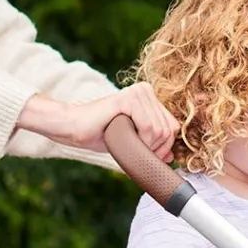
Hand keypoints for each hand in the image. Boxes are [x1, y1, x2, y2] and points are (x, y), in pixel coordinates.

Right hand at [17, 82, 177, 159]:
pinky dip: (140, 141)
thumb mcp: (134, 141)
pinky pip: (149, 127)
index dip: (164, 147)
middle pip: (169, 130)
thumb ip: (153, 144)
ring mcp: (138, 92)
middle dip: (156, 148)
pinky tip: (124, 138)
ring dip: (145, 146)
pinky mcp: (129, 98)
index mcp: (149, 97)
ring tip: (127, 142)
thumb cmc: (102, 135)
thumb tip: (172, 157)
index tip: (148, 154)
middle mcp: (146, 90)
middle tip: (136, 151)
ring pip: (160, 131)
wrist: (74, 128)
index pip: (173, 126)